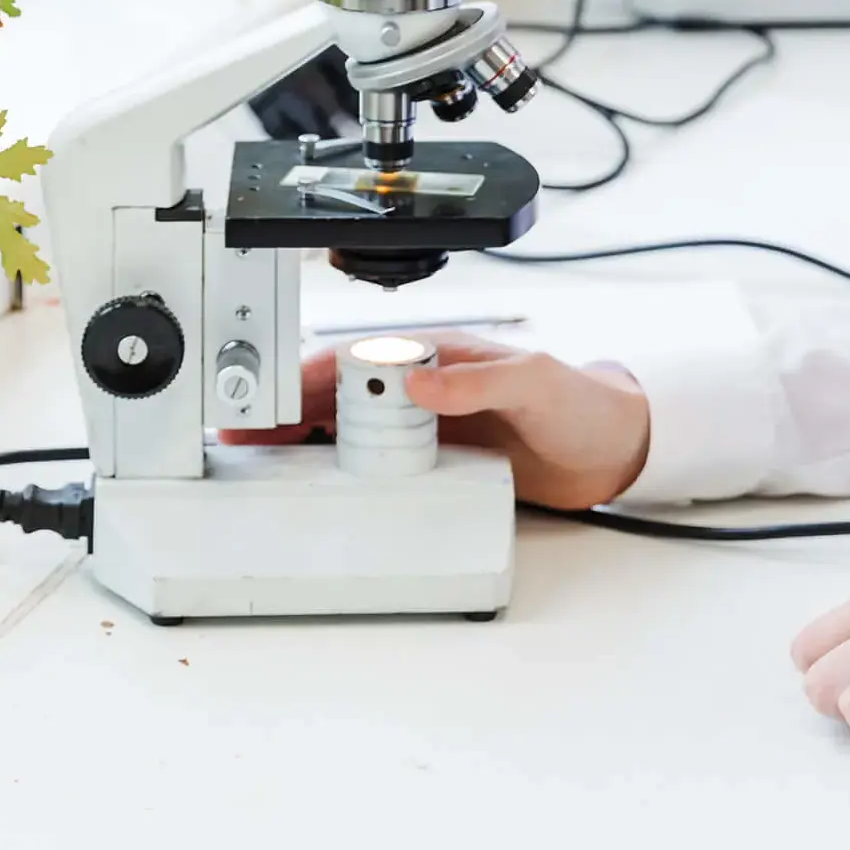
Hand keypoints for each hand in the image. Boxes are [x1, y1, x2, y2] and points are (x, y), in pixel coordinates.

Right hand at [222, 335, 650, 510]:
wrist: (614, 450)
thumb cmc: (580, 402)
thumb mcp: (532, 382)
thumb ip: (478, 380)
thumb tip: (420, 378)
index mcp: (436, 356)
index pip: (355, 360)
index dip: (304, 378)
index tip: (266, 399)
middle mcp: (423, 390)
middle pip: (336, 399)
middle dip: (281, 414)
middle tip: (235, 439)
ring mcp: (425, 429)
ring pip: (345, 435)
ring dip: (299, 447)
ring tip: (253, 468)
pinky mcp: (435, 466)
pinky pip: (375, 470)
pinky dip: (338, 478)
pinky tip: (310, 494)